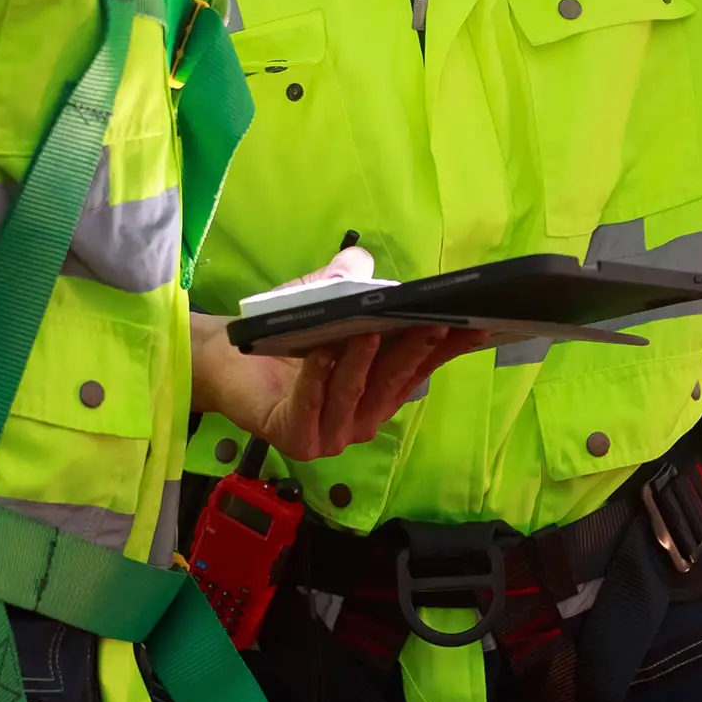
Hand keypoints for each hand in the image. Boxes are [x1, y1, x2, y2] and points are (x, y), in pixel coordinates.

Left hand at [188, 248, 481, 461]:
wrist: (226, 361)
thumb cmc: (284, 333)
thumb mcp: (323, 298)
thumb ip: (346, 280)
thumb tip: (362, 262)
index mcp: (379, 389)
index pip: (421, 367)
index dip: (448, 346)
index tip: (475, 325)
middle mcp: (362, 417)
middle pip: (393, 382)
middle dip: (414, 351)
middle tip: (434, 321)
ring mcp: (331, 433)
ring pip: (355, 395)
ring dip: (362, 364)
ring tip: (369, 332)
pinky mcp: (296, 438)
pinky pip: (311, 406)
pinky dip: (318, 380)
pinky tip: (321, 354)